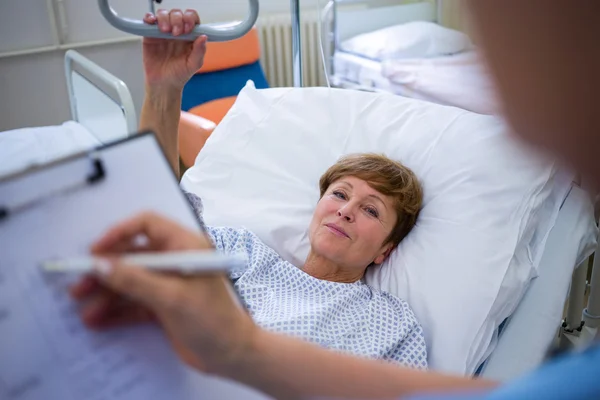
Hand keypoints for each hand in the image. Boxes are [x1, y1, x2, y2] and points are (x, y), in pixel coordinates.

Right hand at [70, 212, 254, 373]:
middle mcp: (177, 261)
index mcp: (186, 246)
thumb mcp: (172, 298)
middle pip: (134, 256)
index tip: (96, 250)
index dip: (120, 233)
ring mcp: (170, 284)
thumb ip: (135, 280)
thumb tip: (102, 265)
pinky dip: (117, 310)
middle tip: (80, 283)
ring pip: (131, 281)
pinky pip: (135, 302)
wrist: (232, 355)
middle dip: (107, 270)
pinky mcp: (165, 305)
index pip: (148, 225)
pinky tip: (99, 320)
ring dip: (108, 293)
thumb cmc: (214, 320)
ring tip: (84, 309)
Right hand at [142, 9, 207, 89]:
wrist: (163, 84)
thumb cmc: (179, 75)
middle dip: (177, 19)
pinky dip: (149, 17)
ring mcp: (163, 32)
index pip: (192, 19)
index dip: (190, 19)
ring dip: (164, 18)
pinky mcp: (150, 35)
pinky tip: (152, 22)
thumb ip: (200, 51)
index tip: (188, 29)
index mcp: (189, 36)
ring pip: (164, 14)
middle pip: (177, 13)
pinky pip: (149, 20)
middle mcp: (177, 31)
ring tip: (165, 31)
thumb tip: (204, 37)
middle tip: (175, 33)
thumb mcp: (193, 65)